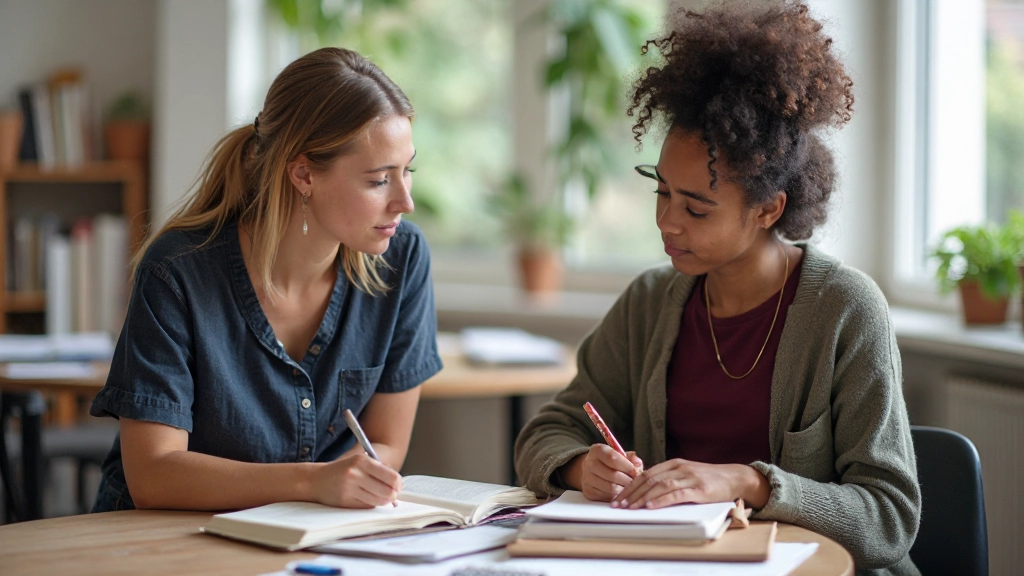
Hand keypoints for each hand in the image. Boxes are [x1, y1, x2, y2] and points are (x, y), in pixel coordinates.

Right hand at [311, 453, 402, 508]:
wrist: (315, 480)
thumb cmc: (342, 470)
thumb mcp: (359, 461)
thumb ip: (379, 468)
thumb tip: (398, 483)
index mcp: (361, 461)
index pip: (391, 477)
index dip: (398, 484)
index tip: (398, 486)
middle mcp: (355, 474)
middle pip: (387, 491)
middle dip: (393, 495)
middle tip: (392, 495)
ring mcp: (349, 489)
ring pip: (378, 501)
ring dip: (383, 501)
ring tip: (381, 497)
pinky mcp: (345, 502)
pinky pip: (367, 506)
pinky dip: (371, 504)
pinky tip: (368, 499)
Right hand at [568, 444, 642, 501]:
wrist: (593, 471)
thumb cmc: (611, 462)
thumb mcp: (620, 455)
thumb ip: (631, 458)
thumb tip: (638, 464)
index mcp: (597, 450)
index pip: (612, 458)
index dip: (627, 466)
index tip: (636, 471)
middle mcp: (589, 463)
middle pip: (612, 475)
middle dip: (627, 480)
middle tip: (635, 482)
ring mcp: (587, 478)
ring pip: (610, 487)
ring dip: (623, 489)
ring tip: (629, 487)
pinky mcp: (588, 491)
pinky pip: (607, 496)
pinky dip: (617, 496)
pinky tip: (621, 492)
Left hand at [615, 459, 766, 509]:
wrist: (734, 477)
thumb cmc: (709, 479)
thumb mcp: (686, 474)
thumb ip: (669, 479)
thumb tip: (647, 490)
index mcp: (674, 464)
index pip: (646, 474)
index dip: (630, 486)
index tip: (618, 497)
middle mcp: (679, 468)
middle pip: (649, 479)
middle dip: (632, 493)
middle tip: (619, 505)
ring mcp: (689, 478)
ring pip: (660, 486)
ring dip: (642, 498)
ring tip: (631, 508)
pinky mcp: (700, 490)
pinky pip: (677, 494)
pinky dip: (662, 500)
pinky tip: (651, 506)